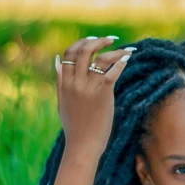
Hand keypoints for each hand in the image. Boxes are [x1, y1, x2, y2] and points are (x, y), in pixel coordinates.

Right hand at [55, 36, 133, 158]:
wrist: (83, 145)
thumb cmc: (74, 126)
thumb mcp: (62, 101)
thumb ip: (60, 80)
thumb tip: (57, 60)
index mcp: (64, 83)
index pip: (69, 53)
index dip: (81, 43)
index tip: (92, 40)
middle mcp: (75, 83)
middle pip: (84, 51)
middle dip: (98, 41)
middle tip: (110, 40)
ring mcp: (89, 88)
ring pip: (100, 59)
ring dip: (114, 50)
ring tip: (126, 49)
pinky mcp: (103, 94)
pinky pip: (112, 72)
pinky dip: (121, 62)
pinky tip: (127, 59)